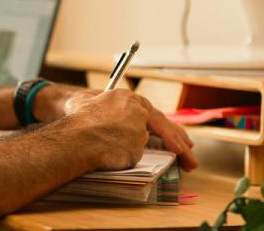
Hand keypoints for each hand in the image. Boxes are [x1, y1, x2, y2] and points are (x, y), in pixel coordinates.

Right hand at [62, 89, 198, 171]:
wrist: (73, 136)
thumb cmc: (76, 121)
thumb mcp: (90, 105)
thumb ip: (105, 110)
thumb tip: (107, 119)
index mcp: (127, 98)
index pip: (152, 113)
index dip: (166, 126)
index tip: (175, 136)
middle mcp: (137, 110)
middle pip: (164, 126)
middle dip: (180, 142)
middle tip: (190, 155)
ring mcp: (138, 129)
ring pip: (157, 143)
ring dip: (174, 154)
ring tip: (188, 164)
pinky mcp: (137, 146)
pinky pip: (135, 157)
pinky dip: (132, 161)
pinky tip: (141, 165)